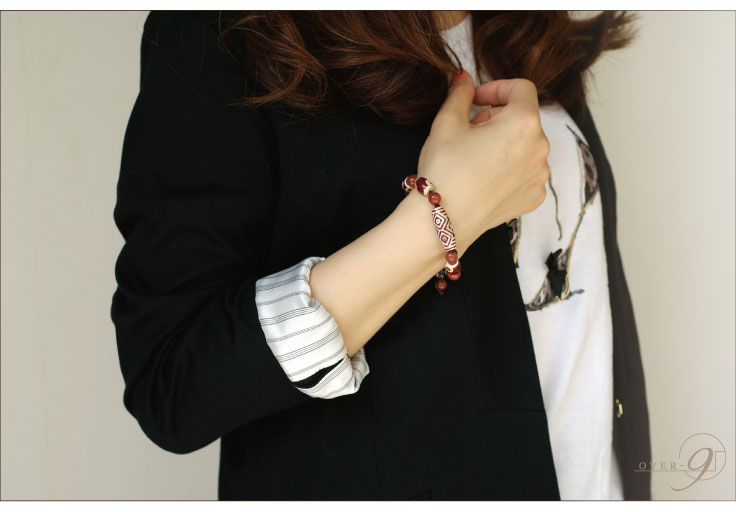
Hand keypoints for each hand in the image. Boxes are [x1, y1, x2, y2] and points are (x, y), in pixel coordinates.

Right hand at [416, 70, 550, 250]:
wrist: (442, 221)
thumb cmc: (444, 171)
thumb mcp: (446, 123)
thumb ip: (460, 93)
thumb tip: (464, 78)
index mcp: (523, 122)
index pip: (521, 89)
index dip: (496, 87)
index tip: (476, 98)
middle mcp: (541, 148)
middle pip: (524, 117)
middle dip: (498, 117)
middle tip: (469, 129)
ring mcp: (539, 175)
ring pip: (526, 145)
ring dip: (505, 142)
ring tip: (476, 155)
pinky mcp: (534, 196)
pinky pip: (526, 171)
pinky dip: (510, 167)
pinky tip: (485, 176)